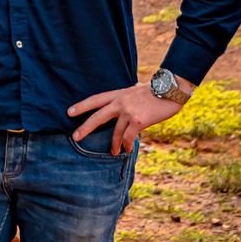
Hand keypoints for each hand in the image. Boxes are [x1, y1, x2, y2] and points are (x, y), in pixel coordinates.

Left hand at [67, 82, 189, 154]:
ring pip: (115, 132)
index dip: (82, 106)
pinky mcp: (138, 121)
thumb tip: (124, 104)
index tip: (69, 112)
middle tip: (75, 137)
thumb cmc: (156, 91)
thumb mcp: (136, 90)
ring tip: (114, 151)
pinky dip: (127, 145)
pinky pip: (128, 137)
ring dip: (114, 144)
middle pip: (98, 116)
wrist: (171, 90)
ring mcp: (128, 112)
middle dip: (85, 127)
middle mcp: (120, 102)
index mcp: (118, 94)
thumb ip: (127, 98)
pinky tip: (127, 149)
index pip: (95, 99)